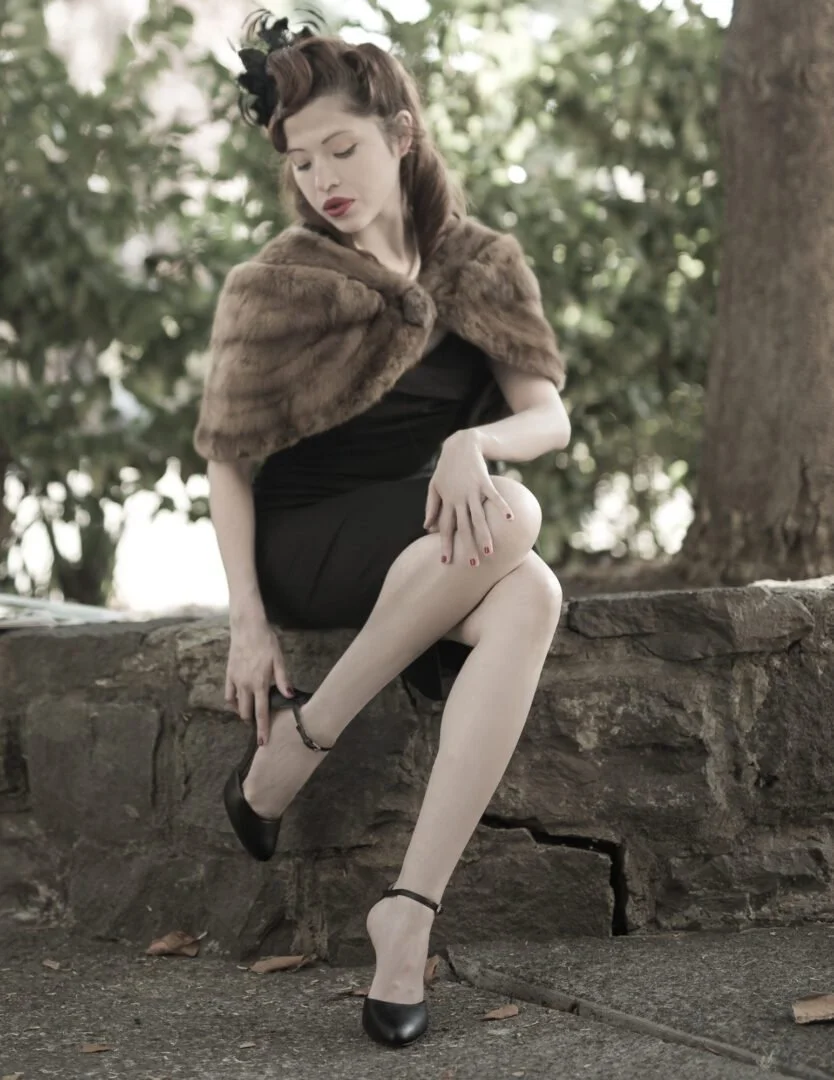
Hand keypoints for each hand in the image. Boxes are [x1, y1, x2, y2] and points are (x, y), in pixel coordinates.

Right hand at [225, 615, 293, 745]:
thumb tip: (289, 696)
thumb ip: (283, 680)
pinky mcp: (228, 674)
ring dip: (242, 712)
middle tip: (259, 723)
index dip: (262, 729)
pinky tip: (239, 701)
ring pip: (235, 705)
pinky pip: (228, 694)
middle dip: (251, 721)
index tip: (262, 742)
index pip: (261, 712)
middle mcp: (245, 685)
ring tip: (250, 712)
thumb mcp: (279, 660)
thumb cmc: (267, 642)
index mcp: (260, 684)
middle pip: (245, 712)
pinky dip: (233, 701)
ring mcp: (235, 680)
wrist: (247, 628)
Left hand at [423, 430, 514, 565]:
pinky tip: (510, 518)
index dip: (446, 544)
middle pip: (463, 527)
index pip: (445, 527)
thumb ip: (431, 506)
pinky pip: (494, 497)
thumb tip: (426, 526)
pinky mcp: (484, 481)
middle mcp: (459, 499)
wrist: (460, 444)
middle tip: (472, 564)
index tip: (446, 561)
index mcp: (447, 501)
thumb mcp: (434, 486)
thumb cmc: (447, 468)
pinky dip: (502, 507)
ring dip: (484, 535)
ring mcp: (472, 490)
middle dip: (467, 546)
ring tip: (490, 551)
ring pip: (478, 517)